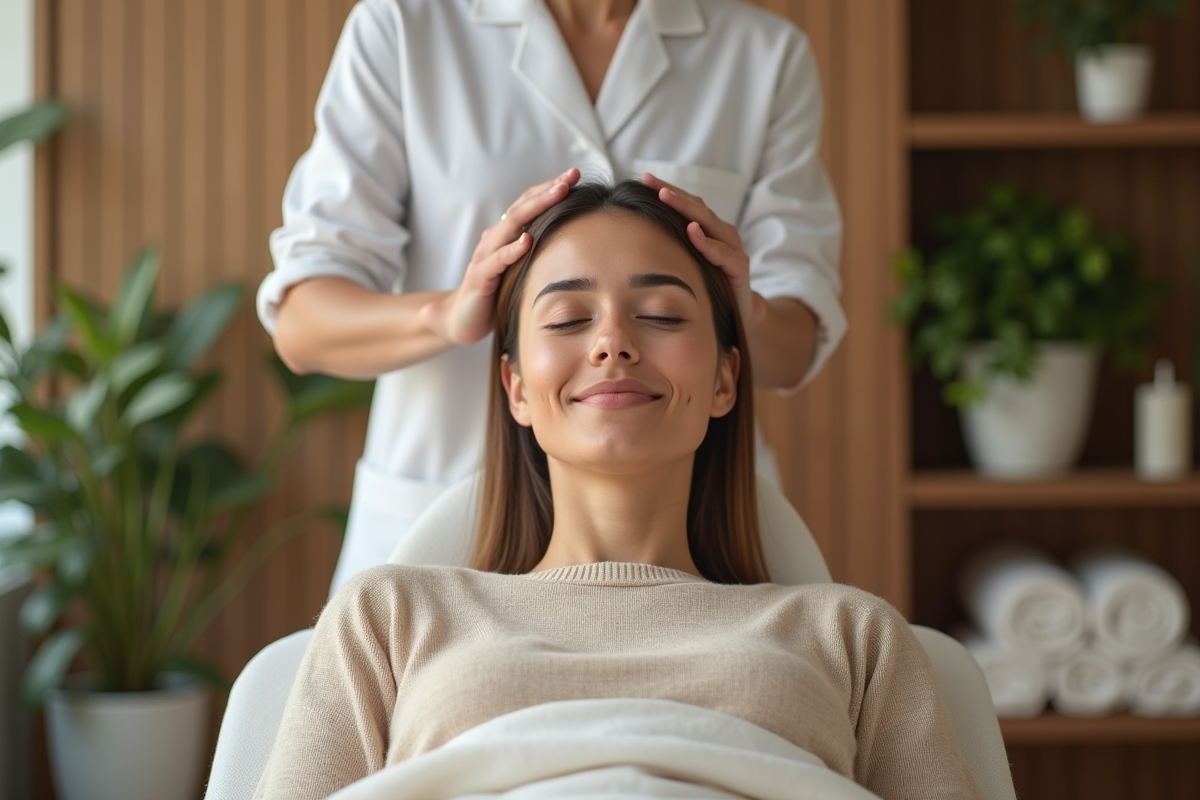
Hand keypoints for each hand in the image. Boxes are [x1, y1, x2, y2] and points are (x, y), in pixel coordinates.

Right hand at [420, 168, 580, 344]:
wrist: (461, 319)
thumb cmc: (496, 294)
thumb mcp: (521, 270)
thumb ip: (538, 253)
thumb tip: (573, 242)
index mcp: (506, 236)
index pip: (529, 204)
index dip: (550, 188)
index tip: (576, 175)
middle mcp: (495, 239)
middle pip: (522, 207)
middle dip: (548, 190)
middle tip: (571, 176)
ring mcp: (486, 256)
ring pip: (511, 225)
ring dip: (536, 208)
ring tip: (558, 194)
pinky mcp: (480, 278)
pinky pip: (497, 260)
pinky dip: (512, 249)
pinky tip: (528, 241)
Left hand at [641, 172, 764, 326]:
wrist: (736, 317)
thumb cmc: (707, 289)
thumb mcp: (686, 265)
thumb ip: (671, 249)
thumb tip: (632, 236)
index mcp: (709, 231)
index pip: (688, 204)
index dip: (667, 190)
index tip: (644, 179)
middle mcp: (722, 235)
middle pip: (697, 207)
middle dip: (672, 193)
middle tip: (650, 181)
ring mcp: (733, 250)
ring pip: (708, 223)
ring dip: (687, 209)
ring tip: (666, 196)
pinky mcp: (739, 268)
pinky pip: (722, 252)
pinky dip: (707, 242)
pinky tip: (692, 232)